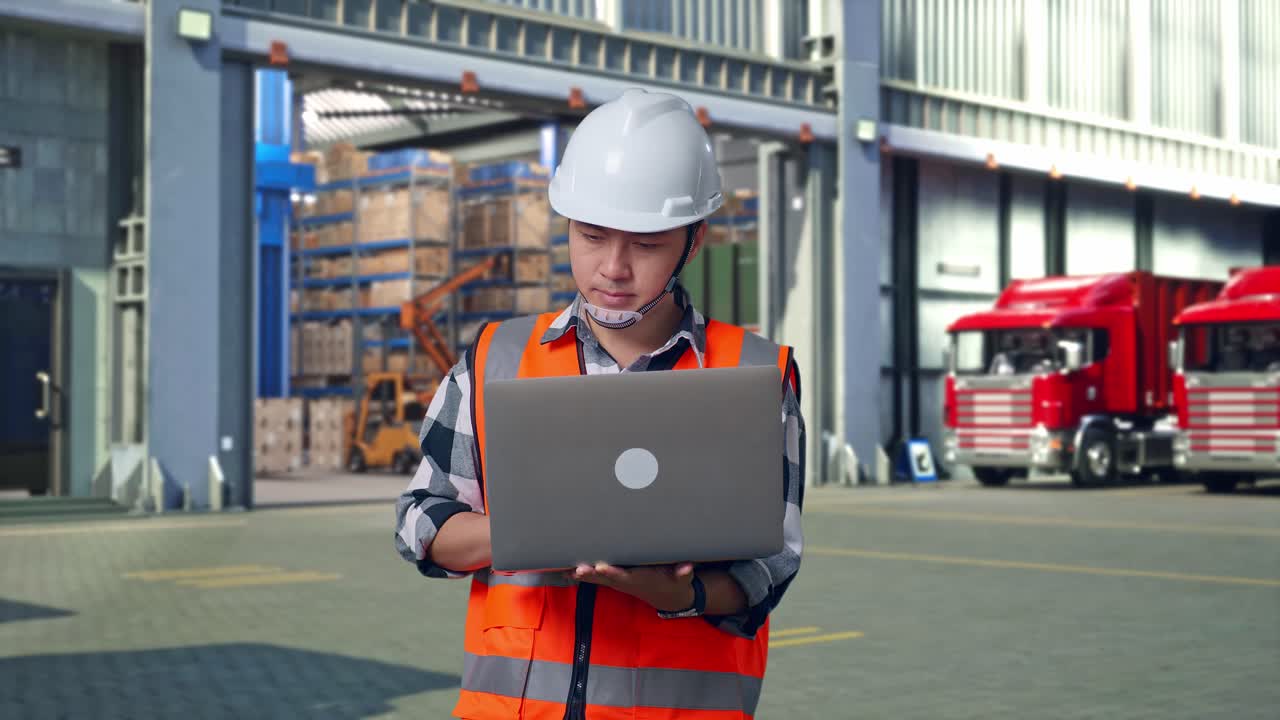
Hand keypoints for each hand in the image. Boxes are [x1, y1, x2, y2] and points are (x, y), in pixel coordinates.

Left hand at [568, 561, 696, 612]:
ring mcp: (618, 582)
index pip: (623, 576)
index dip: (612, 572)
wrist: (668, 597)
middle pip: (605, 578)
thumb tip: (687, 567)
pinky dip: (581, 575)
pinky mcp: (615, 580)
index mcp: (639, 579)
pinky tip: (566, 571)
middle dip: (591, 574)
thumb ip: (683, 573)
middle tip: (577, 569)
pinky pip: (596, 577)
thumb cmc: (674, 583)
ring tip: (564, 570)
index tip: (601, 566)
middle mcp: (625, 582)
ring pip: (597, 578)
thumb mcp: (682, 579)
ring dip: (581, 575)